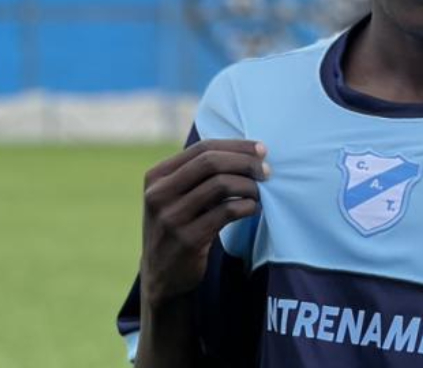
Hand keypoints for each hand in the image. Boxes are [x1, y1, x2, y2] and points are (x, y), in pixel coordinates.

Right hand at [139, 139, 269, 306]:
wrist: (161, 276)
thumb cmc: (179, 227)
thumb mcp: (177, 196)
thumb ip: (199, 174)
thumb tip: (249, 153)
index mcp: (156, 176)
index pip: (202, 148)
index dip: (236, 146)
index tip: (262, 150)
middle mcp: (159, 194)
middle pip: (211, 162)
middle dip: (245, 163)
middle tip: (266, 171)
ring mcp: (171, 218)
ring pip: (221, 185)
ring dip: (249, 186)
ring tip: (259, 193)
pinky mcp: (187, 240)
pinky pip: (227, 212)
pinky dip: (247, 206)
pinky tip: (253, 208)